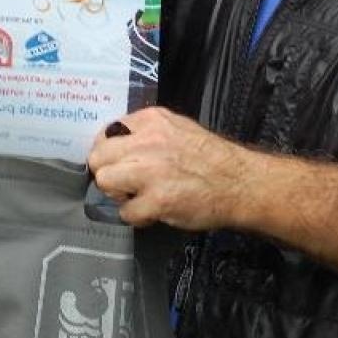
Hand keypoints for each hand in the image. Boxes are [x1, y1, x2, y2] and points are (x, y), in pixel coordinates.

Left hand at [86, 107, 254, 232]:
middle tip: (125, 183)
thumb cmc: (209, 157)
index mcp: (151, 120)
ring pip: (104, 181)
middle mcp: (147, 141)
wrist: (239, 182)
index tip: (119, 163)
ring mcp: (150, 171)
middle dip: (108, 172)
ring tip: (137, 196)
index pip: (107, 132)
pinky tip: (153, 211)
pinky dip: (137, 216)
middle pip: (98, 157)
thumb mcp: (177, 127)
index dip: (110, 152)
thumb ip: (146, 132)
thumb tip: (118, 144)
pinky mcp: (157, 200)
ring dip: (117, 193)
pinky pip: (125, 212)